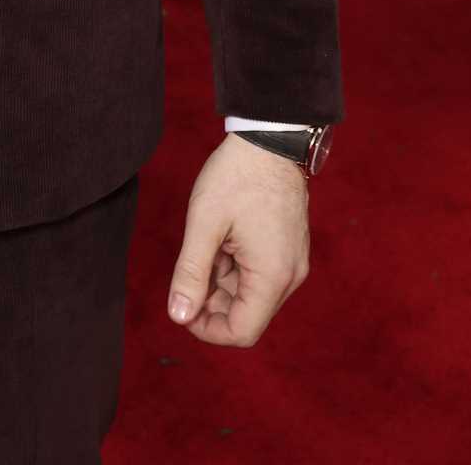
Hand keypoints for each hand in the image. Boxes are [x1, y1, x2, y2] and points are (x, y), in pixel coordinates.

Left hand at [167, 134, 309, 346]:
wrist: (270, 138)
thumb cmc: (236, 177)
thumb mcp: (204, 224)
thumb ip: (190, 273)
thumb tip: (178, 316)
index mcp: (272, 276)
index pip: (242, 332)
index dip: (207, 329)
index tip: (182, 307)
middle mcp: (289, 277)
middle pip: (247, 314)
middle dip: (212, 303)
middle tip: (186, 271)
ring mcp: (292, 262)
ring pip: (251, 294)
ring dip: (221, 283)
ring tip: (204, 246)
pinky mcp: (288, 249)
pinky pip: (259, 274)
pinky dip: (234, 267)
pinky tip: (219, 240)